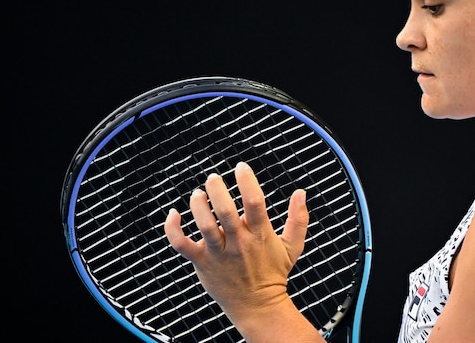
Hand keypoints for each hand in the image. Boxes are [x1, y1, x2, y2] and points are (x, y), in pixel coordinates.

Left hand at [164, 161, 309, 324]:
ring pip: (205, 226)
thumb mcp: (293, 247)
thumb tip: (301, 192)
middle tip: (213, 177)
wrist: (258, 307)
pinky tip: (174, 213)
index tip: (241, 167)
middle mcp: (239, 244)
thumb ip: (299, 219)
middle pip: (225, 212)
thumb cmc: (274, 273)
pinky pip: (181, 244)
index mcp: (260, 235)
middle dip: (217, 190)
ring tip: (197, 194)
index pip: (255, 202)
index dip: (247, 181)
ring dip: (198, 206)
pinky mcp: (202, 263)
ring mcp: (219, 254)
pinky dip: (173, 228)